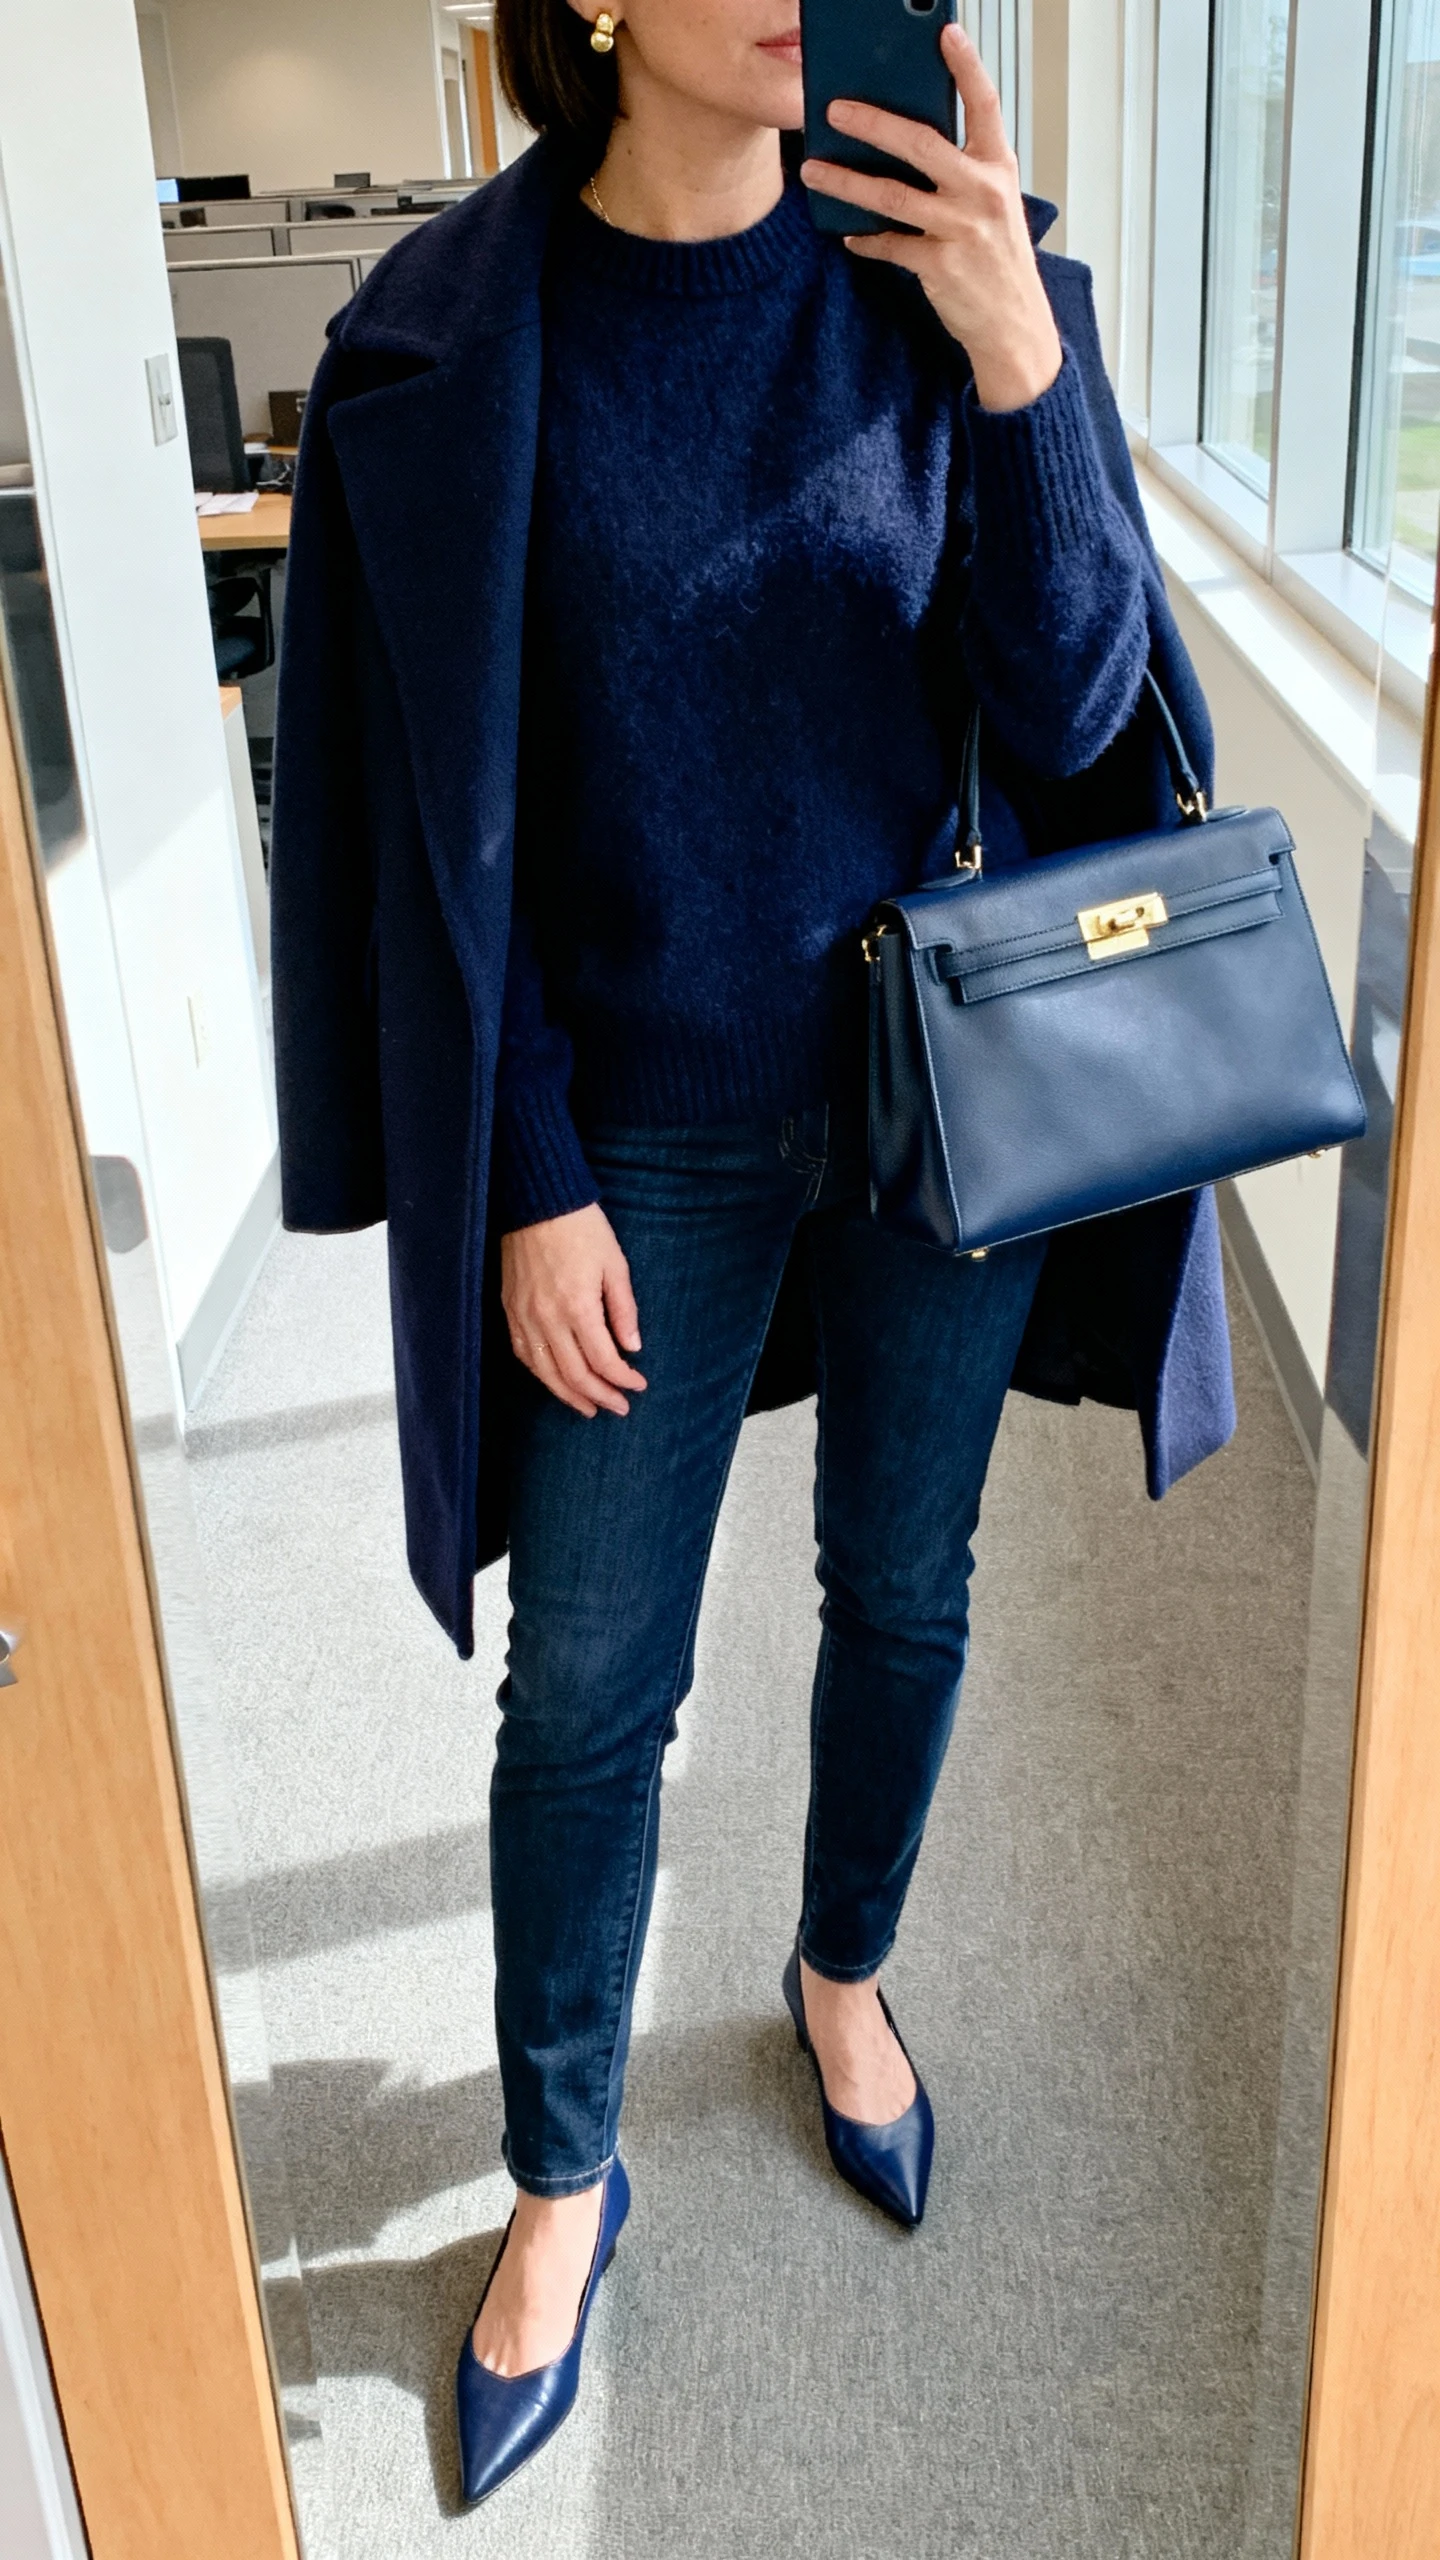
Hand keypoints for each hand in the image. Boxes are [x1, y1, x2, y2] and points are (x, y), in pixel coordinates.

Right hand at [501, 1203, 646, 1417]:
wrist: (537, 1202)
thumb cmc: (582, 1229)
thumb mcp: (615, 1265)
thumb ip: (623, 1310)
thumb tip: (633, 1348)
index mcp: (578, 1306)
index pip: (604, 1359)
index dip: (623, 1379)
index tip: (638, 1385)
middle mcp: (547, 1318)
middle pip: (574, 1374)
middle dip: (600, 1396)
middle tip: (619, 1407)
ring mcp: (524, 1316)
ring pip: (546, 1372)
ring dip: (569, 1395)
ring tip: (589, 1408)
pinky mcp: (510, 1310)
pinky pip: (524, 1354)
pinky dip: (541, 1375)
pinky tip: (556, 1381)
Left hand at [799, 24, 1061, 412]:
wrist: (1015, 326)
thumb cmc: (999, 260)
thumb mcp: (994, 203)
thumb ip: (962, 169)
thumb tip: (907, 140)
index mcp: (998, 167)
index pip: (985, 105)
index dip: (966, 66)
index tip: (946, 33)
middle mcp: (982, 192)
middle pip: (921, 144)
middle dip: (873, 122)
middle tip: (835, 108)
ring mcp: (960, 229)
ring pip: (892, 195)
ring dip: (846, 181)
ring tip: (813, 168)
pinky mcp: (939, 265)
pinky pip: (889, 244)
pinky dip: (865, 239)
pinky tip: (847, 234)